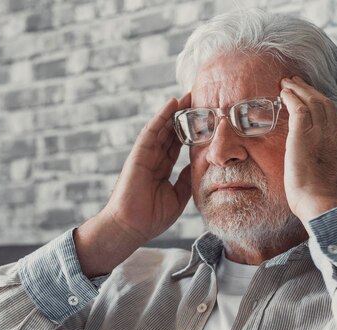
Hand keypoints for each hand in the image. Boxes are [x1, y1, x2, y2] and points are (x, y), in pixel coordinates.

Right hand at [99, 93, 192, 244]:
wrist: (131, 228)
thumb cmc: (151, 217)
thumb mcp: (177, 196)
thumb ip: (186, 179)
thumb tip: (199, 165)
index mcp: (161, 169)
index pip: (178, 145)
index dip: (191, 131)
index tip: (205, 119)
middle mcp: (153, 159)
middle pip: (171, 132)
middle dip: (185, 116)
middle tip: (200, 99)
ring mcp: (145, 155)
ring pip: (162, 128)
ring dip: (175, 110)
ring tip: (190, 95)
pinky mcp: (138, 154)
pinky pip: (151, 131)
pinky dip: (162, 116)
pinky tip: (172, 104)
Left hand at [279, 76, 336, 224]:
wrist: (325, 206)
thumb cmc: (327, 205)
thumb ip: (334, 174)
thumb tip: (331, 179)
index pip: (335, 120)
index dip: (324, 108)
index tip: (315, 101)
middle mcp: (335, 136)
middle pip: (325, 105)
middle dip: (312, 92)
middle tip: (299, 83)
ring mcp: (321, 133)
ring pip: (313, 101)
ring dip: (300, 89)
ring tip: (288, 82)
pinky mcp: (304, 133)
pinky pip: (298, 107)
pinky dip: (292, 97)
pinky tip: (283, 92)